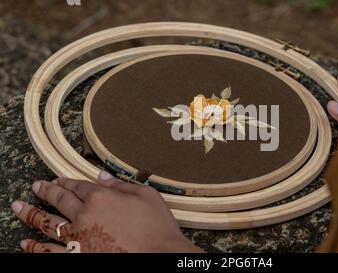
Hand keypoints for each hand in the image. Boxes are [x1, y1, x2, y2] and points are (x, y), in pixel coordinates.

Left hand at [10, 172, 201, 252]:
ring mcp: (78, 238)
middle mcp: (85, 215)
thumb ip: (121, 185)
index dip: (66, 181)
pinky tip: (26, 242)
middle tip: (35, 187)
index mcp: (101, 197)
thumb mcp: (146, 195)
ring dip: (31, 214)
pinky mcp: (77, 256)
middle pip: (59, 200)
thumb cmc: (156, 226)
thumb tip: (102, 176)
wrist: (160, 255)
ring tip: (18, 208)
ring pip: (47, 223)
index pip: (79, 186)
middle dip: (45, 191)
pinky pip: (49, 251)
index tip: (57, 180)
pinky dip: (35, 247)